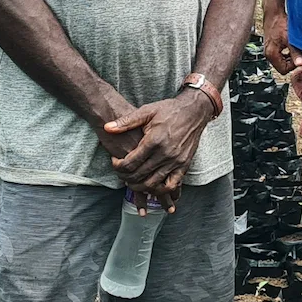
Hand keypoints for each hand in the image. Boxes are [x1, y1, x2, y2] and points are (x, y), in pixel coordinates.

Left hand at [103, 91, 211, 207]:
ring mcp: (176, 161)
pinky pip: (172, 185)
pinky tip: (153, 188)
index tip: (115, 162)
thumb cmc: (169, 110)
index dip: (118, 166)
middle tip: (121, 173)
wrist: (194, 111)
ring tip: (132, 180)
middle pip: (139, 176)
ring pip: (153, 184)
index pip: (130, 163)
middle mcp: (165, 153)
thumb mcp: (146, 111)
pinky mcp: (184, 165)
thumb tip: (107, 127)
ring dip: (139, 186)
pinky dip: (160, 190)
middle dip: (125, 177)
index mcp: (154, 140)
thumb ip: (126, 121)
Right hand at [263, 9, 301, 77]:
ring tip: (294, 47)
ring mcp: (269, 50)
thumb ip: (295, 53)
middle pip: (282, 67)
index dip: (293, 65)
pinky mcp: (271, 46)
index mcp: (271, 54)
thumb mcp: (290, 40)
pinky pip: (280, 55)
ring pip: (282, 61)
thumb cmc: (280, 24)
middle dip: (291, 61)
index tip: (299, 57)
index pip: (283, 70)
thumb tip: (300, 64)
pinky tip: (290, 45)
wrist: (274, 13)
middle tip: (297, 52)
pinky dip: (286, 52)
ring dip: (289, 56)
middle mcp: (268, 54)